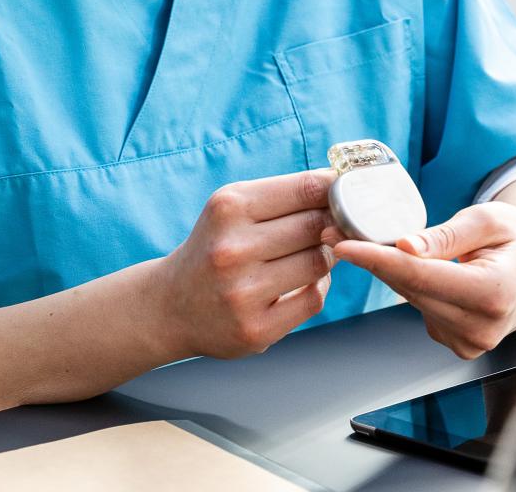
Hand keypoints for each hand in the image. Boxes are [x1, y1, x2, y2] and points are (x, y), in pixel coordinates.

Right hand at [160, 169, 338, 358]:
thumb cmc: (214, 247)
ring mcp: (243, 293)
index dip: (334, 190)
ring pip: (319, 262)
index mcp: (228, 209)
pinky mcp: (256, 329)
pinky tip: (302, 282)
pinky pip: (313, 298)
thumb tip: (343, 186)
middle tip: (335, 225)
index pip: (305, 189)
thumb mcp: (234, 209)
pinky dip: (317, 286)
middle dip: (333, 223)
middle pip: (317, 226)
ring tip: (312, 252)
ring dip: (326, 256)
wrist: (170, 306)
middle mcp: (232, 250)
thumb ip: (285, 196)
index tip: (345, 192)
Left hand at [326, 202, 515, 359]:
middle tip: (340, 233)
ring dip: (391, 273)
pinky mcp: (460, 345)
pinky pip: (422, 310)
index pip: (419, 277)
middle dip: (373, 260)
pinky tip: (424, 270)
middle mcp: (482, 327)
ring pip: (412, 300)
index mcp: (493, 293)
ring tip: (379, 246)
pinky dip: (414, 288)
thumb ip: (445, 236)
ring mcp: (471, 342)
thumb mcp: (488, 220)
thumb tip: (403, 247)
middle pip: (410, 290)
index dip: (376, 260)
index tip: (343, 246)